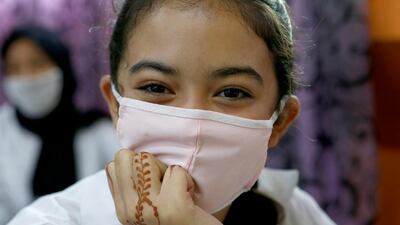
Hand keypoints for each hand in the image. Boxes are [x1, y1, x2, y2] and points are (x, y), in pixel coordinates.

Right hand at [106, 149, 222, 224]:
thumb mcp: (149, 206)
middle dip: (151, 164)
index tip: (156, 185)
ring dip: (168, 170)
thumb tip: (132, 156)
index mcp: (123, 209)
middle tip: (167, 187)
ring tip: (178, 192)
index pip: (115, 163)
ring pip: (145, 158)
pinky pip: (175, 171)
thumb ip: (136, 187)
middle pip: (126, 156)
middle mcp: (129, 211)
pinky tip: (190, 197)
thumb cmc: (180, 221)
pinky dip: (187, 179)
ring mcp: (149, 210)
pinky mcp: (173, 209)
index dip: (140, 167)